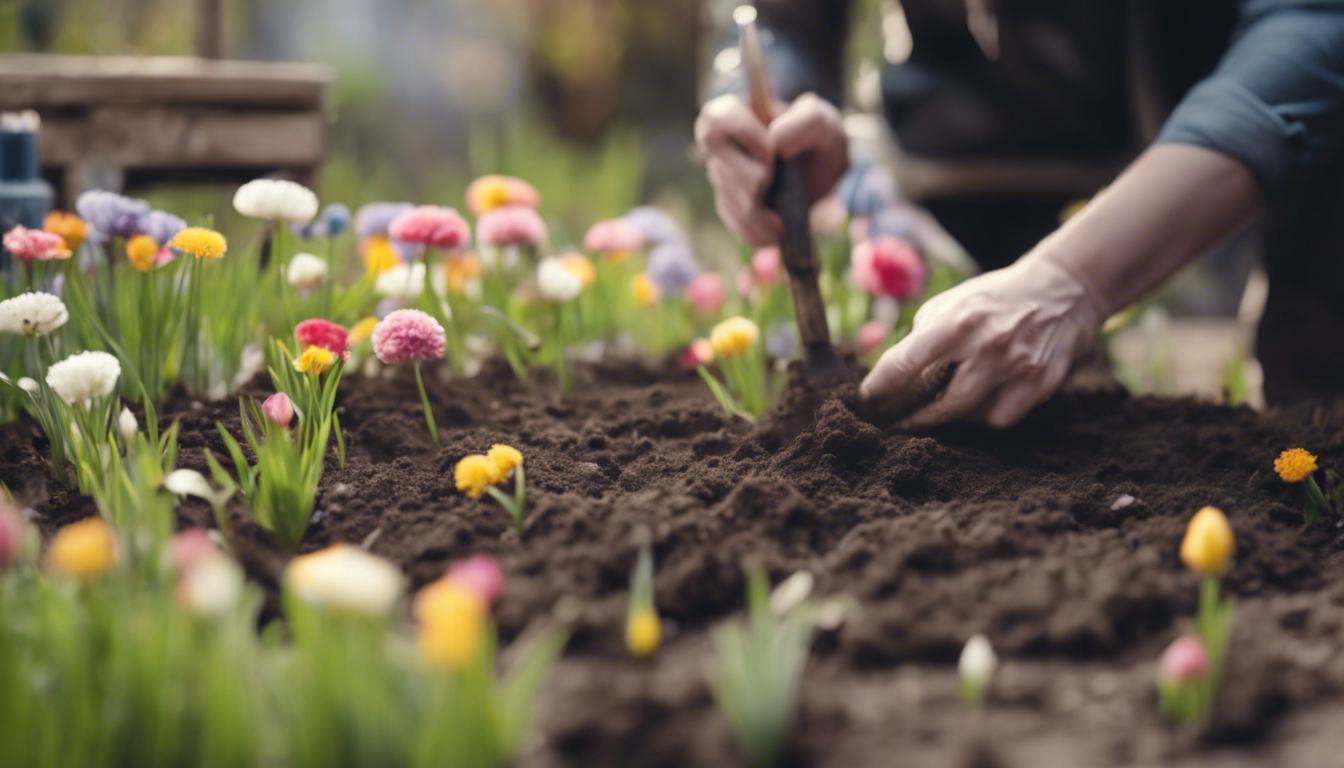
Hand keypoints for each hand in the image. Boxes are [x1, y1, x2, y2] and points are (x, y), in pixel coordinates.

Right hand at [695, 92, 848, 245]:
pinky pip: (735, 222)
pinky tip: (773, 233)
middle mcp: (723, 146)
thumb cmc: (819, 137)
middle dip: (752, 181)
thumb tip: (775, 141)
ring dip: (756, 214)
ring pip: (729, 200)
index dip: (742, 135)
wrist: (825, 172)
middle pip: (719, 167)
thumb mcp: (824, 120)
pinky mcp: (733, 205)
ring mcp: (724, 178)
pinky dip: (755, 231)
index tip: (771, 148)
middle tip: (775, 181)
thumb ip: (806, 120)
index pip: (717, 118)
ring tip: (781, 220)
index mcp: (738, 114)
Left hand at [859, 257, 1108, 427]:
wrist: (1065, 287)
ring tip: (933, 411)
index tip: (866, 401)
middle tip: (896, 422)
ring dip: (946, 418)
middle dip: (912, 417)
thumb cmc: (994, 298)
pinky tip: (977, 403)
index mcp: (957, 320)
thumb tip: (890, 375)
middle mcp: (988, 344)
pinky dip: (983, 415)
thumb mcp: (951, 303)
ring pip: (969, 415)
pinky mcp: (1041, 384)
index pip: (903, 364)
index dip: (878, 389)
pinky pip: (999, 418)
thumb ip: (922, 337)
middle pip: (939, 403)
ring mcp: (1017, 367)